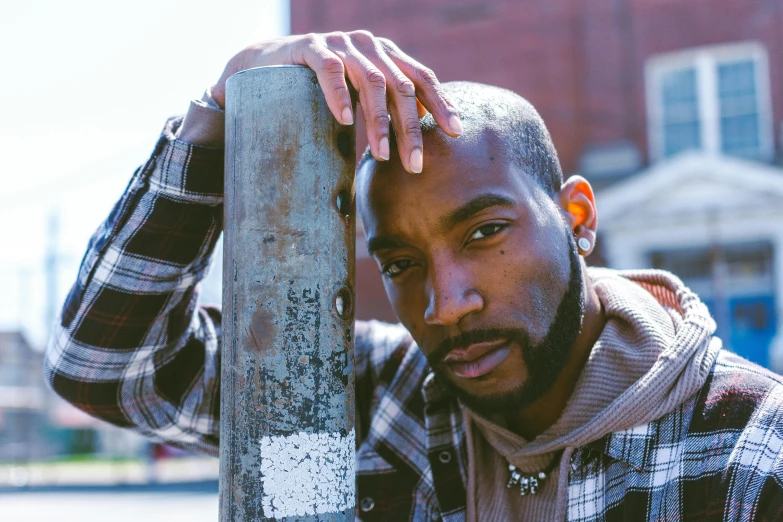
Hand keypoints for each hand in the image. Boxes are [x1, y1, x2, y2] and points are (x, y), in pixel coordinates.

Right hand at [210, 31, 462, 172]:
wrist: (266, 63)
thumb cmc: (319, 86)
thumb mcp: (358, 93)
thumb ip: (386, 104)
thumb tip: (419, 133)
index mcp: (386, 55)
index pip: (422, 77)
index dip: (441, 103)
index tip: (456, 133)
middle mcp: (369, 45)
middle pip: (400, 86)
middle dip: (410, 129)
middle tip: (415, 166)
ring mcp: (340, 44)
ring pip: (370, 82)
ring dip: (379, 122)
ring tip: (382, 155)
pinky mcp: (310, 48)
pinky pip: (330, 70)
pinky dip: (340, 95)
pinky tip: (345, 120)